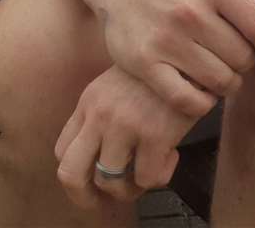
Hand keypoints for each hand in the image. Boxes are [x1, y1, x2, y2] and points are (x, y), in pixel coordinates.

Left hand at [54, 66, 200, 206]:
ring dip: (131, 188)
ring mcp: (124, 124)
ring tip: (149, 172)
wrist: (192, 53)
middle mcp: (100, 114)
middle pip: (70, 174)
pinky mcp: (154, 133)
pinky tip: (172, 156)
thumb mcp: (119, 85)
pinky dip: (161, 176)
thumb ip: (104, 114)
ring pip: (110, 183)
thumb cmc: (160, 71)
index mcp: (89, 102)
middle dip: (85, 197)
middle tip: (106, 201)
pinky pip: (147, 179)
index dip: (77, 176)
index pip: (62, 152)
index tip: (93, 185)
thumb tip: (102, 157)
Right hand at [93, 0, 254, 115]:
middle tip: (237, 58)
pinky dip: (202, 102)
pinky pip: (186, 99)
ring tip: (223, 73)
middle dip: (247, 62)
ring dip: (228, 83)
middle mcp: (190, 11)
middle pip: (241, 57)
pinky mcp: (145, 63)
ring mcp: (166, 40)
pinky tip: (204, 91)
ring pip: (218, 80)